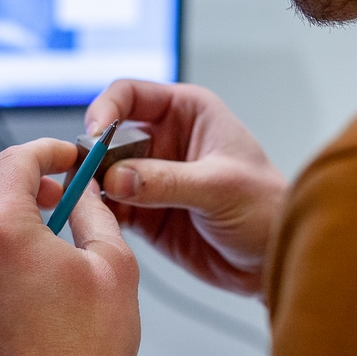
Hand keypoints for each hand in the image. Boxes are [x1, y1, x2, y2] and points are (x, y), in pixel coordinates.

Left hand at [0, 138, 140, 355]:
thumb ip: (95, 212)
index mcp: (3, 232)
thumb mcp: (113, 265)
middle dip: (13, 177)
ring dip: (0, 221)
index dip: (45, 150)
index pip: (13, 161)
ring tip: (44, 247)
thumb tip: (85, 190)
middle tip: (50, 194)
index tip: (65, 157)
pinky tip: (26, 286)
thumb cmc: (87, 349)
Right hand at [86, 80, 287, 295]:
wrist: (274, 261)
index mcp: (187, 111)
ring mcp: (151, 176)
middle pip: (108, 135)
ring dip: (90, 187)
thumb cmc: (267, 209)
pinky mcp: (144, 212)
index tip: (95, 136)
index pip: (130, 94)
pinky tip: (98, 223)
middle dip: (92, 155)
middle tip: (83, 178)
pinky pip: (109, 207)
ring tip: (86, 204)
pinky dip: (98, 214)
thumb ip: (166, 180)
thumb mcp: (220, 187)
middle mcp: (164, 139)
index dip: (106, 109)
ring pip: (103, 173)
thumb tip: (117, 178)